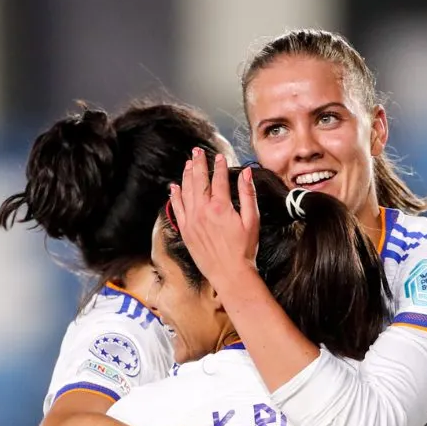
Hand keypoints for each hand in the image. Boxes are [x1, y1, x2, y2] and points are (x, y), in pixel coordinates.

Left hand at [169, 150, 257, 288]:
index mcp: (220, 206)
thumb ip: (248, 195)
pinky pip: (177, 208)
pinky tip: (174, 186)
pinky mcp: (185, 230)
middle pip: (198, 180)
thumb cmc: (244, 250)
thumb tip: (246, 173)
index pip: (218, 179)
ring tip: (188, 164)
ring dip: (186, 175)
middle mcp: (202, 210)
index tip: (219, 157)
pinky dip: (175, 195)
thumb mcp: (252, 221)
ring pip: (186, 191)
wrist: (230, 274)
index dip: (219, 166)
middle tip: (197, 152)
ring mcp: (191, 220)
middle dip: (198, 163)